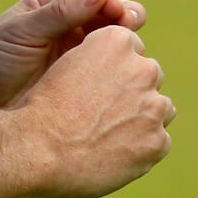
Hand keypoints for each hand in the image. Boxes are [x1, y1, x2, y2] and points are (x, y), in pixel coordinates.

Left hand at [0, 0, 144, 112]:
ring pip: (112, 40)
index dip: (108, 0)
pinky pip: (106, 68)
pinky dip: (118, 66)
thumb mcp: (21, 32)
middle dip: (124, 17)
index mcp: (53, 3)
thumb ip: (58, 13)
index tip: (116, 11)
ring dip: (125, 41)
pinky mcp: (81, 78)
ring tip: (131, 47)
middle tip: (130, 25)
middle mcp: (69, 24)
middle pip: (109, 14)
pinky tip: (124, 72)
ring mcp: (77, 52)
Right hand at [20, 24, 174, 197]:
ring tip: (110, 136)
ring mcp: (154, 106)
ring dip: (142, 119)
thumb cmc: (45, 109)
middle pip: (149, 76)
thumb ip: (99, 59)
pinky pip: (158, 141)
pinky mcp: (158, 140)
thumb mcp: (69, 62)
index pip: (132, 49)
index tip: (98, 87)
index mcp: (118, 41)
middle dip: (133, 92)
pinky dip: (141, 149)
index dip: (114, 69)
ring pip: (160, 108)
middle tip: (104, 115)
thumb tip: (116, 67)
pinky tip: (114, 155)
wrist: (37, 151)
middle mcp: (143, 68)